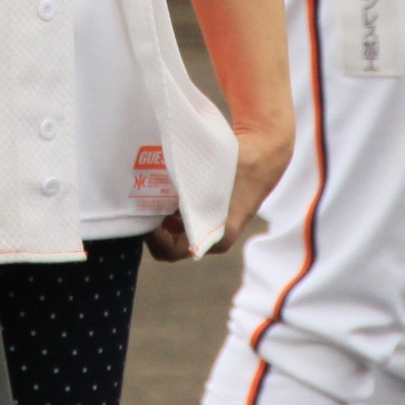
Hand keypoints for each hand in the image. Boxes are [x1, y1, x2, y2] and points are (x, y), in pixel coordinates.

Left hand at [151, 118, 292, 261]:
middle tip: (140, 203)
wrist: (264, 154)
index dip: (151, 234)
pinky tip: (166, 190)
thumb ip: (178, 196)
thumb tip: (144, 202)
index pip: (169, 250)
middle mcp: (214, 240)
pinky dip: (172, 211)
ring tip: (151, 195)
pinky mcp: (212, 217)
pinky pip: (184, 222)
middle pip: (170, 244)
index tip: (141, 211)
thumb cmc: (235, 165)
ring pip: (176, 233)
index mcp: (215, 238)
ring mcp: (213, 230)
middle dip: (153, 226)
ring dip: (162, 217)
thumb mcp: (203, 181)